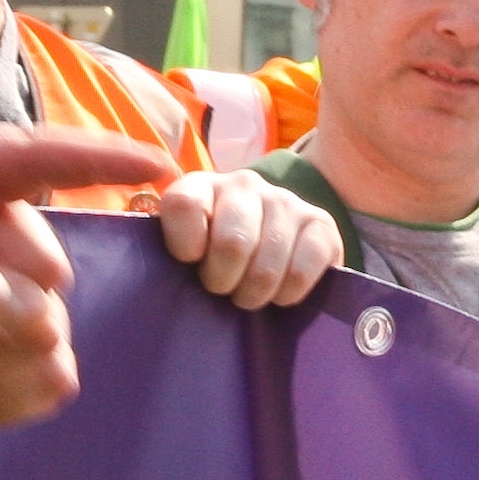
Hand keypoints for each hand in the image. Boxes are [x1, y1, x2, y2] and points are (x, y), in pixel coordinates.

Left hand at [157, 169, 343, 308]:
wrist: (266, 246)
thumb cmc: (211, 258)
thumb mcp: (182, 251)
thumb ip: (166, 255)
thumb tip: (157, 283)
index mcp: (199, 187)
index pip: (184, 206)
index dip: (184, 245)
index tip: (189, 263)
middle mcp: (243, 184)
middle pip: (233, 242)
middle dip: (223, 280)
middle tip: (221, 289)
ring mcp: (285, 200)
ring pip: (269, 262)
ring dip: (255, 293)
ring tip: (247, 295)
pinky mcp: (321, 223)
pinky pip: (305, 268)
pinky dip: (288, 292)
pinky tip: (279, 293)